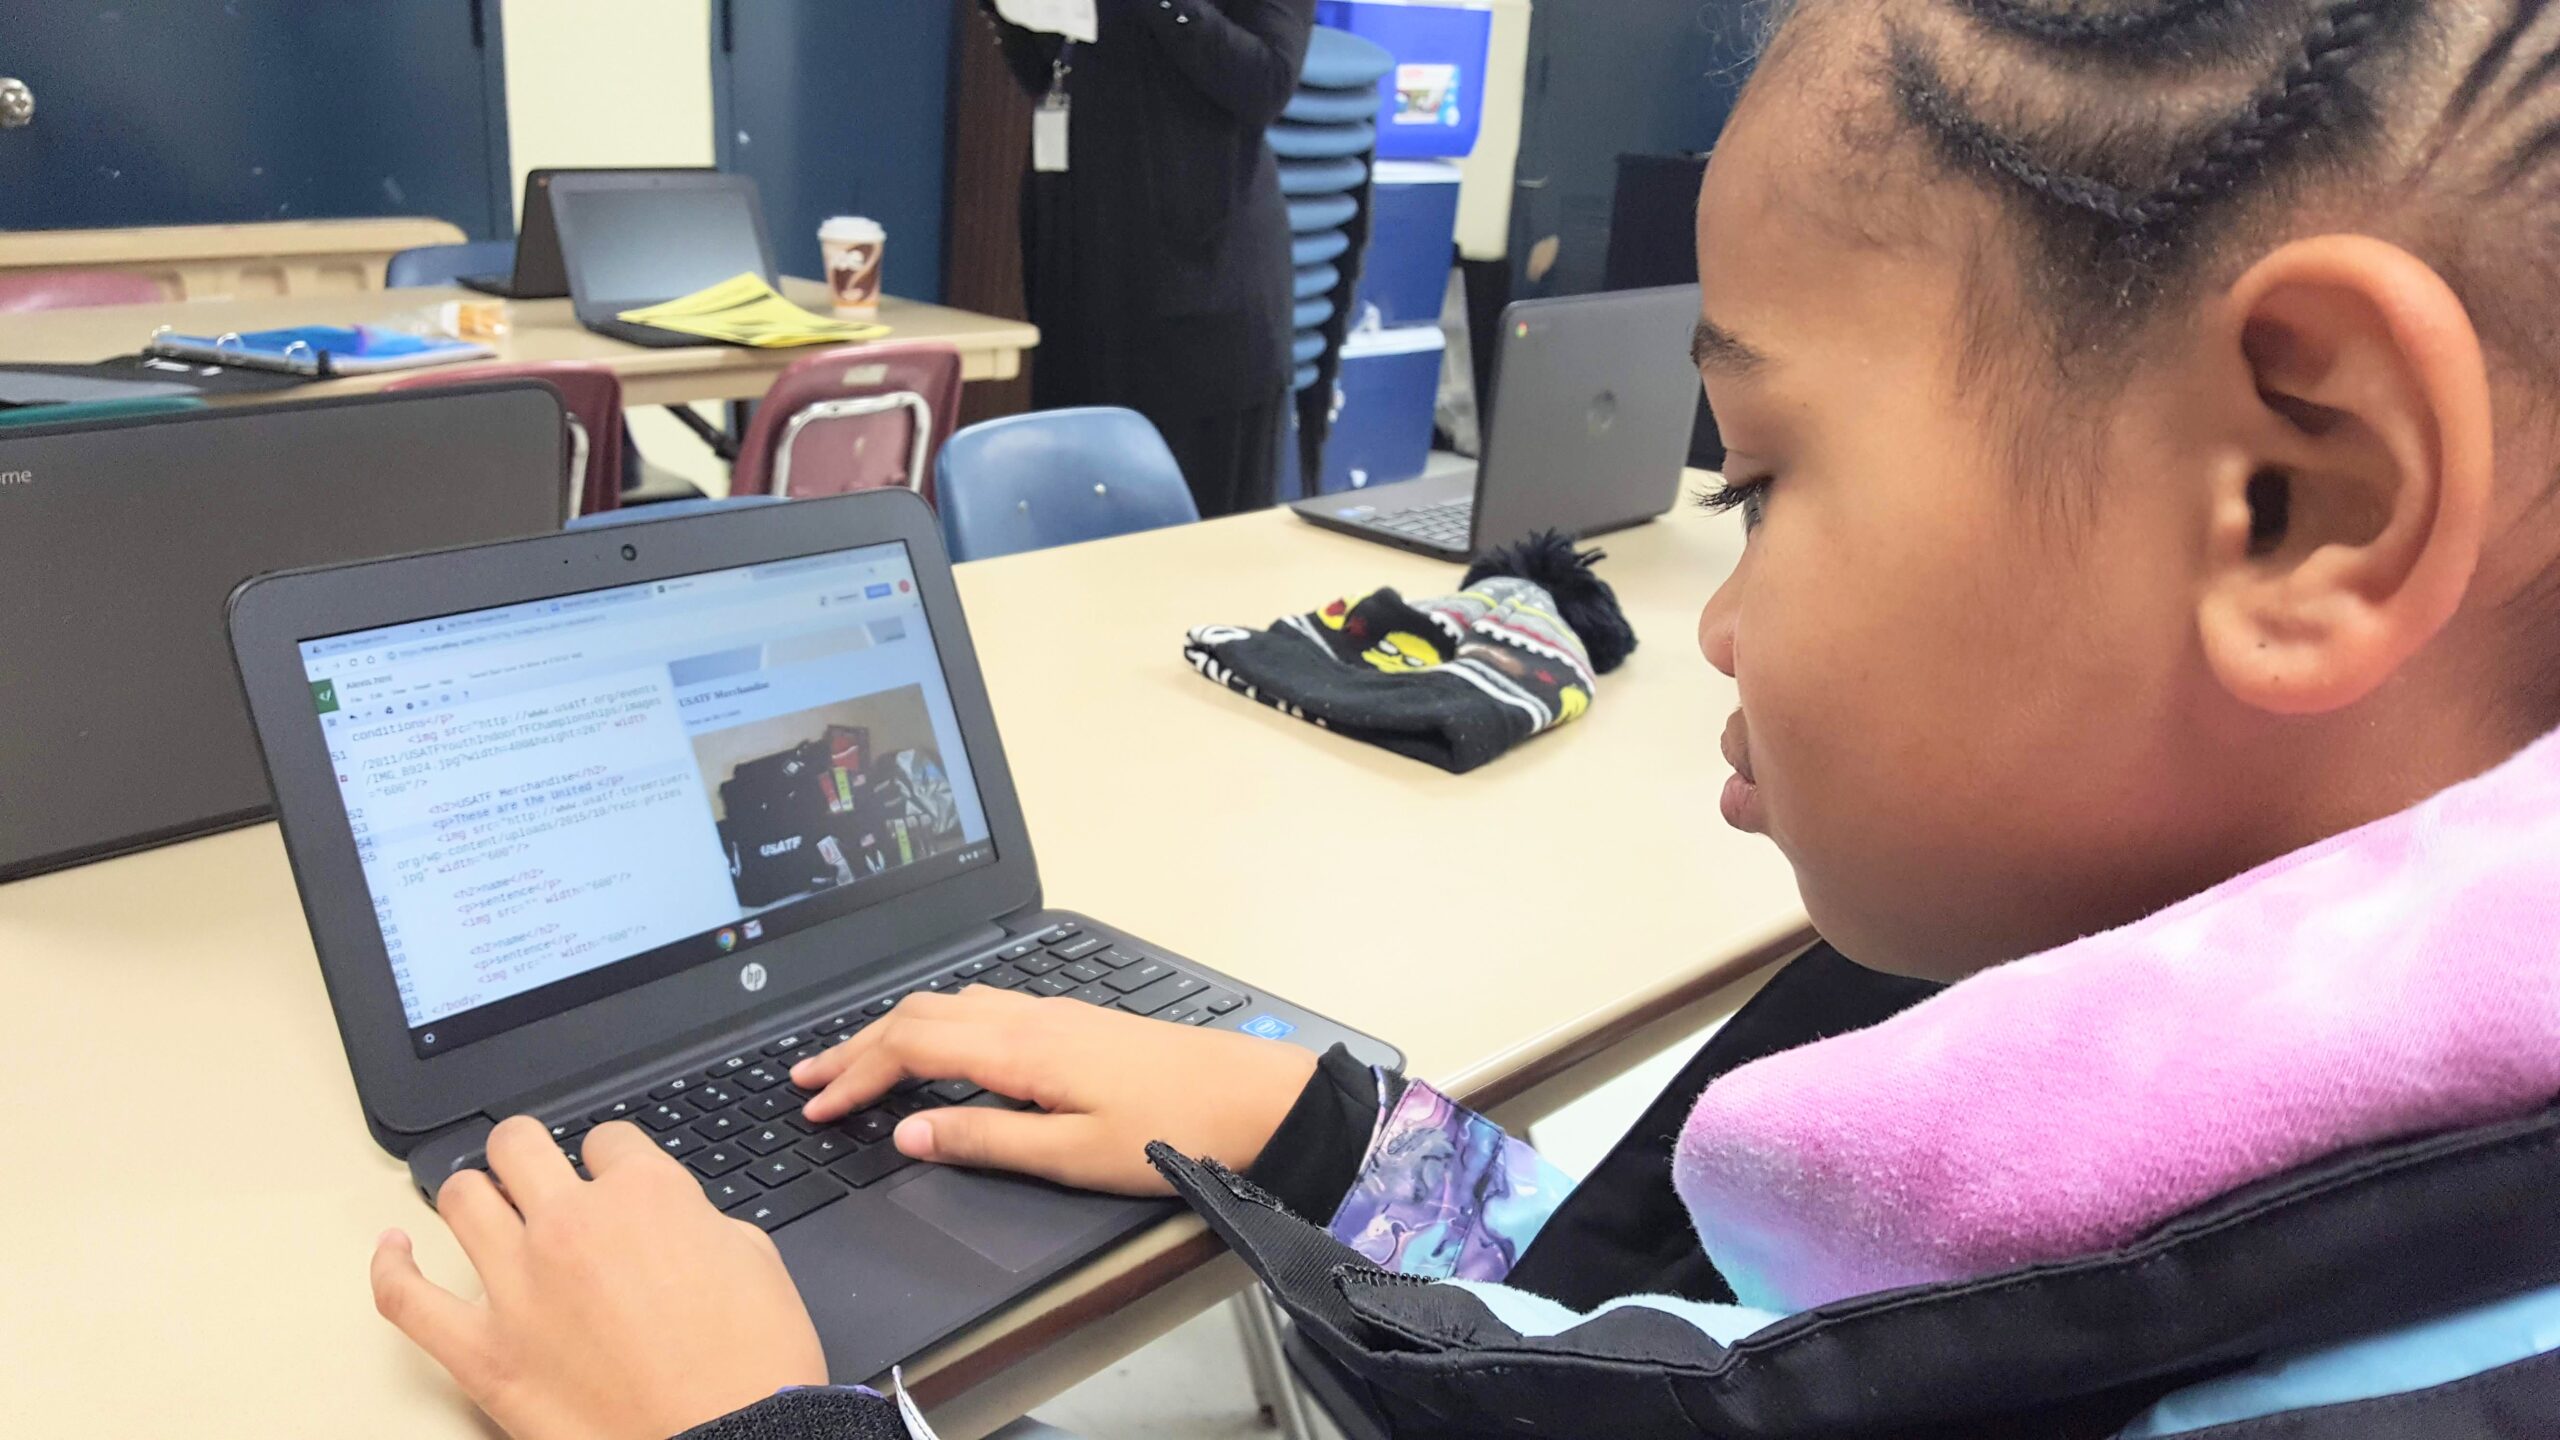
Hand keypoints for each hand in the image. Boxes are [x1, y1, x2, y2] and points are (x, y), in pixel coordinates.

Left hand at [370, 1116, 825, 1439]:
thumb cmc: (754, 1364)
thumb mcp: (754, 1259)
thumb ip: (698, 1222)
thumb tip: (670, 1223)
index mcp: (645, 1194)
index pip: (609, 1139)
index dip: (614, 1159)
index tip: (614, 1179)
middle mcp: (571, 1225)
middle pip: (519, 1146)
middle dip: (529, 1152)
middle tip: (537, 1171)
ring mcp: (517, 1286)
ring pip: (461, 1199)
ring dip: (473, 1193)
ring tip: (483, 1204)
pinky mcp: (480, 1351)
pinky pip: (405, 1298)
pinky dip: (389, 1266)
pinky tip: (392, 1249)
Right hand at [793, 986, 1318, 1194]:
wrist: (1256, 1099)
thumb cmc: (1175, 1130)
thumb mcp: (1071, 1156)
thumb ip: (985, 1140)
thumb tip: (908, 1136)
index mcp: (1020, 1048)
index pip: (910, 1049)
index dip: (854, 1076)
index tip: (814, 1107)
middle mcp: (1030, 1016)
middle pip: (919, 1016)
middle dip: (856, 1045)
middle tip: (806, 1078)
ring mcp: (1054, 1013)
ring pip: (949, 1005)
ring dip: (893, 1031)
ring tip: (855, 1059)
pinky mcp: (1075, 1021)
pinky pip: (982, 1007)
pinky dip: (935, 1024)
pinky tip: (936, 1044)